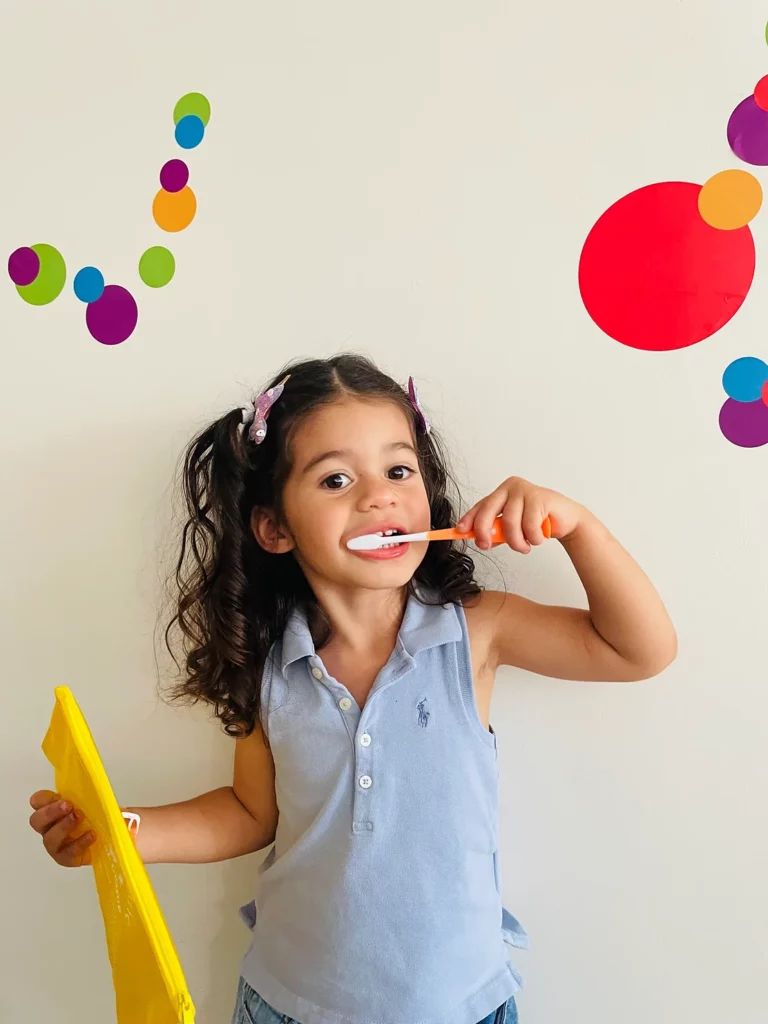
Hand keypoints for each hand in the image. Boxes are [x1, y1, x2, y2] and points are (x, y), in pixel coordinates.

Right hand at [29, 790, 95, 866]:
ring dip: (64, 826)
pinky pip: (68, 853)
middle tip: (68, 806)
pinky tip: (91, 835)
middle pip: (37, 820)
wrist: (104, 843)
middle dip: (50, 812)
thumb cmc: (93, 818)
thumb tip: (92, 784)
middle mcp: (49, 828)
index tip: (59, 796)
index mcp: (52, 810)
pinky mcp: (66, 858)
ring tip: (79, 817)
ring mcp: (55, 845)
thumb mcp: (91, 802)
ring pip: (50, 838)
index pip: (38, 801)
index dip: (43, 798)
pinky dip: (80, 842)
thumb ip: (85, 795)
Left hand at [457, 477, 584, 552]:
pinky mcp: (540, 497)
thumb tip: (480, 540)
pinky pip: (529, 526)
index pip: (480, 506)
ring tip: (525, 546)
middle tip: (487, 545)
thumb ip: (496, 531)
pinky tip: (538, 537)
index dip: (468, 520)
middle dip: (484, 533)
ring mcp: (525, 490)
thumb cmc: (537, 521)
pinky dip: (533, 538)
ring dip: (517, 542)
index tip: (459, 531)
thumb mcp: (512, 527)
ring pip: (510, 523)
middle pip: (488, 512)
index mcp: (501, 493)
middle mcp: (510, 488)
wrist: (565, 519)